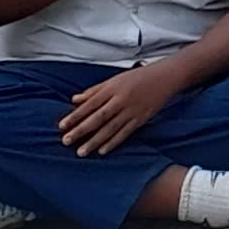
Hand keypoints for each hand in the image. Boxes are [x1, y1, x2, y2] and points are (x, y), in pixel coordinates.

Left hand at [54, 59, 189, 157]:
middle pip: (98, 117)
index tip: (61, 126)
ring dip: (95, 141)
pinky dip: (114, 142)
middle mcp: (121, 99)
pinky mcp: (142, 118)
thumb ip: (94, 91)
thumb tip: (74, 100)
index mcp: (113, 88)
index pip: (90, 104)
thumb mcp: (115, 79)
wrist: (166, 76)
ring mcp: (132, 110)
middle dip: (81, 130)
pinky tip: (103, 150)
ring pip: (110, 128)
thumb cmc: (139, 77)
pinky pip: (125, 132)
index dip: (75, 116)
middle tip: (66, 141)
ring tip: (81, 152)